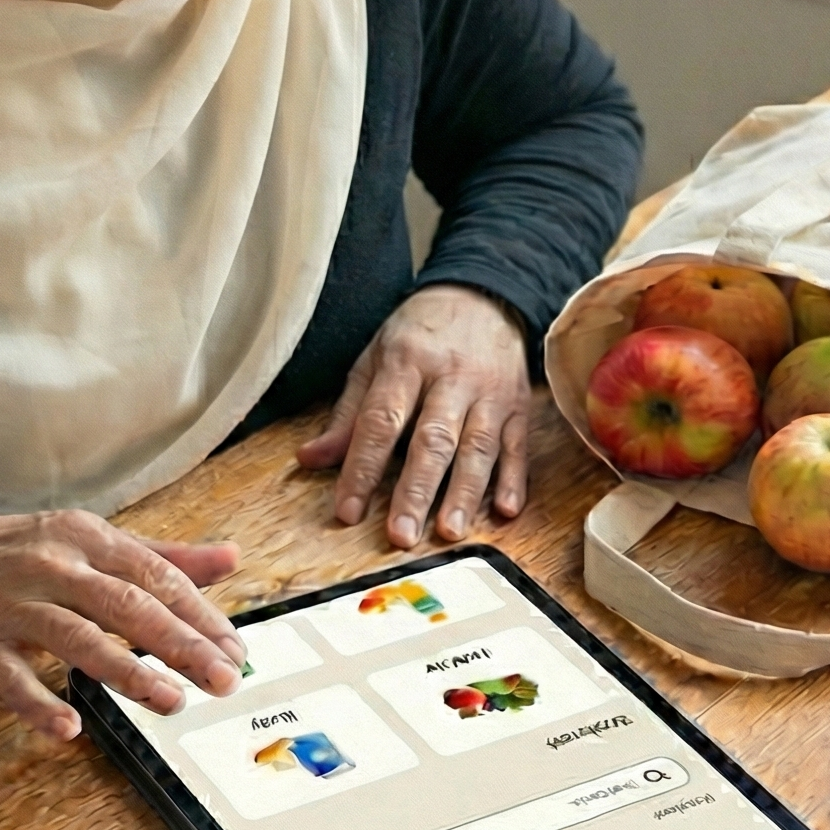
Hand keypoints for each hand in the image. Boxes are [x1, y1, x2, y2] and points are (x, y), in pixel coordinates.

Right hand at [0, 511, 245, 738]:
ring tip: (171, 701)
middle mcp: (54, 566)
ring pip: (77, 640)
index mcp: (87, 538)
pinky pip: (12, 679)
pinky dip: (40, 705)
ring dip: (127, 672)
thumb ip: (162, 556)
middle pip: (126, 606)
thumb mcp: (91, 542)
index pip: (155, 576)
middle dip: (181, 644)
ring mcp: (13, 606)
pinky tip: (71, 728)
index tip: (234, 648)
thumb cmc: (23, 554)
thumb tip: (231, 559)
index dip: (200, 614)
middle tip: (222, 679)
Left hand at [297, 284, 532, 546]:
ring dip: (465, 493)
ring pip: (478, 446)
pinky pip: (517, 445)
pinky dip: (514, 479)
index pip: (380, 421)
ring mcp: (490, 392)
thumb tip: (310, 459)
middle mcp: (451, 377)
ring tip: (450, 532)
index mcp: (407, 362)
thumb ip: (348, 413)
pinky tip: (506, 510)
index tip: (348, 511)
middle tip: (402, 534)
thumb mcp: (375, 358)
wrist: (484, 294)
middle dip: (417, 490)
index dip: (362, 468)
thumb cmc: (421, 332)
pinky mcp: (519, 405)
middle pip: (433, 439)